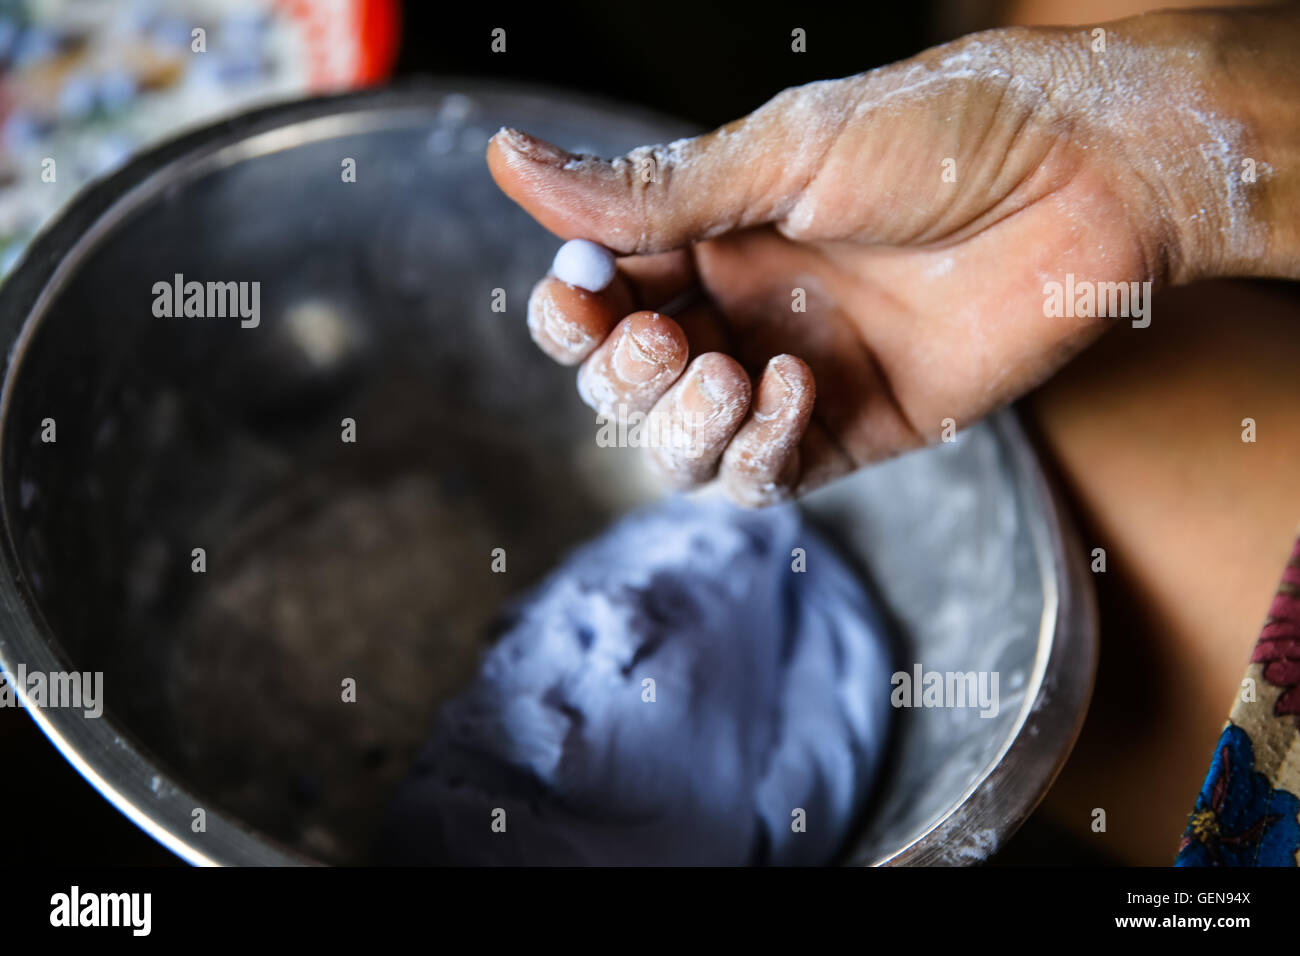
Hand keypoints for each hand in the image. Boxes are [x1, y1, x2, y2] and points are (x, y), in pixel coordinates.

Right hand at [488, 10, 1294, 505]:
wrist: (1082, 183)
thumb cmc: (938, 139)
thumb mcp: (780, 155)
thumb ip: (647, 192)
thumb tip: (510, 164)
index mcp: (706, 239)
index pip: (596, 303)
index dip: (570, 316)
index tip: (583, 296)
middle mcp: (737, 312)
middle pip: (623, 389)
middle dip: (624, 376)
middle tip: (672, 337)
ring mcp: (788, 377)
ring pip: (680, 451)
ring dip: (680, 426)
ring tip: (730, 370)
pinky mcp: (848, 430)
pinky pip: (764, 477)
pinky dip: (758, 450)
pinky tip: (794, 389)